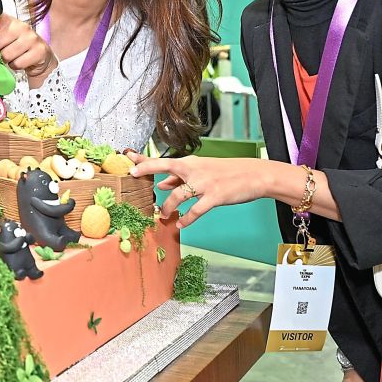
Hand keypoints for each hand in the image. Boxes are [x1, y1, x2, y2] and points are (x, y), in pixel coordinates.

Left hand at [0, 14, 56, 83]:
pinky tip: (22, 62)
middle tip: (4, 53)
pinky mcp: (39, 51)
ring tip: (14, 57)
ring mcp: (32, 38)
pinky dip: (16, 66)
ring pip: (7, 55)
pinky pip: (17, 63)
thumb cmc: (20, 47)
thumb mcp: (6, 38)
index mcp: (11, 22)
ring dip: (7, 61)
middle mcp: (22, 26)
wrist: (41, 57)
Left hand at [126, 154, 274, 226]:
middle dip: (147, 168)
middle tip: (132, 174)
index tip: (128, 157)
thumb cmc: (226, 173)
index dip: (144, 159)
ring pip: (178, 195)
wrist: (254, 175)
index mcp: (190, 163)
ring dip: (168, 208)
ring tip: (164, 216)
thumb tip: (160, 184)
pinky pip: (195, 210)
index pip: (162, 160)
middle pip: (165, 166)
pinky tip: (180, 224)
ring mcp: (204, 183)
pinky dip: (186, 219)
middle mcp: (194, 170)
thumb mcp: (201, 171)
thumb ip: (179, 177)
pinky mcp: (215, 196)